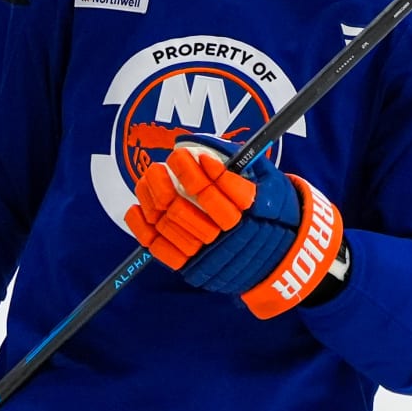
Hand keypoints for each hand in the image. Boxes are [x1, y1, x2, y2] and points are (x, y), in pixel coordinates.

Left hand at [125, 134, 346, 319]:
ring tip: (154, 174)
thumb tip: (207, 143)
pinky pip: (158, 248)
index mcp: (252, 214)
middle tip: (174, 158)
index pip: (223, 192)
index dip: (203, 171)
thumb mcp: (269, 183)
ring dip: (154, 194)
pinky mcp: (189, 268)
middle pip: (186, 207)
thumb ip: (243, 164)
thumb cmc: (269, 213)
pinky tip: (138, 206)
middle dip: (176, 176)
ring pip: (167, 223)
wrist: (274, 259)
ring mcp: (205, 254)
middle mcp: (227, 237)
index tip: (194, 154)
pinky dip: (141, 226)